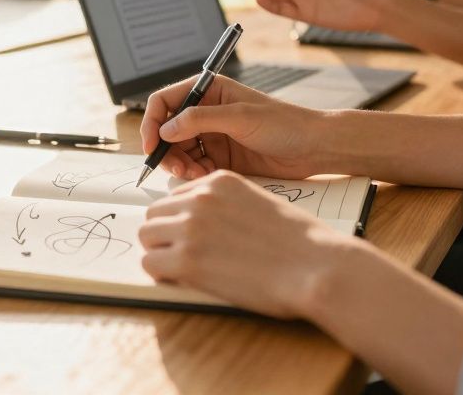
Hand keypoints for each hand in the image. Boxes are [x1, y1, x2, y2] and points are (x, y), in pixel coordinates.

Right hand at [140, 74, 337, 180]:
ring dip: (180, 165)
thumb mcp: (240, 117)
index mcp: (209, 91)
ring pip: (179, 151)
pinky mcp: (221, 157)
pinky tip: (206, 177)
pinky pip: (195, 166)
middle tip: (177, 169)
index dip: (152, 122)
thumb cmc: (284, 124)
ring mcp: (213, 135)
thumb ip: (200, 120)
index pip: (165, 101)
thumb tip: (165, 129)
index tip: (151, 145)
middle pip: (168, 130)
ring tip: (195, 175)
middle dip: (166, 150)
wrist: (314, 148)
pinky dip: (194, 173)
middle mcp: (206, 111)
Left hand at [140, 171, 359, 318]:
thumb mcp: (259, 203)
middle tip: (183, 254)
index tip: (191, 236)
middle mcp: (200, 199)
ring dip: (160, 252)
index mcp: (219, 182)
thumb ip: (228, 206)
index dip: (180, 219)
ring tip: (183, 269)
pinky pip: (150, 263)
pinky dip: (161, 273)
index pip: (175, 195)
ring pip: (147, 236)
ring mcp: (191, 228)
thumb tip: (207, 224)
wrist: (315, 266)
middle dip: (164, 234)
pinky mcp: (187, 260)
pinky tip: (183, 280)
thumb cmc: (299, 242)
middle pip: (155, 213)